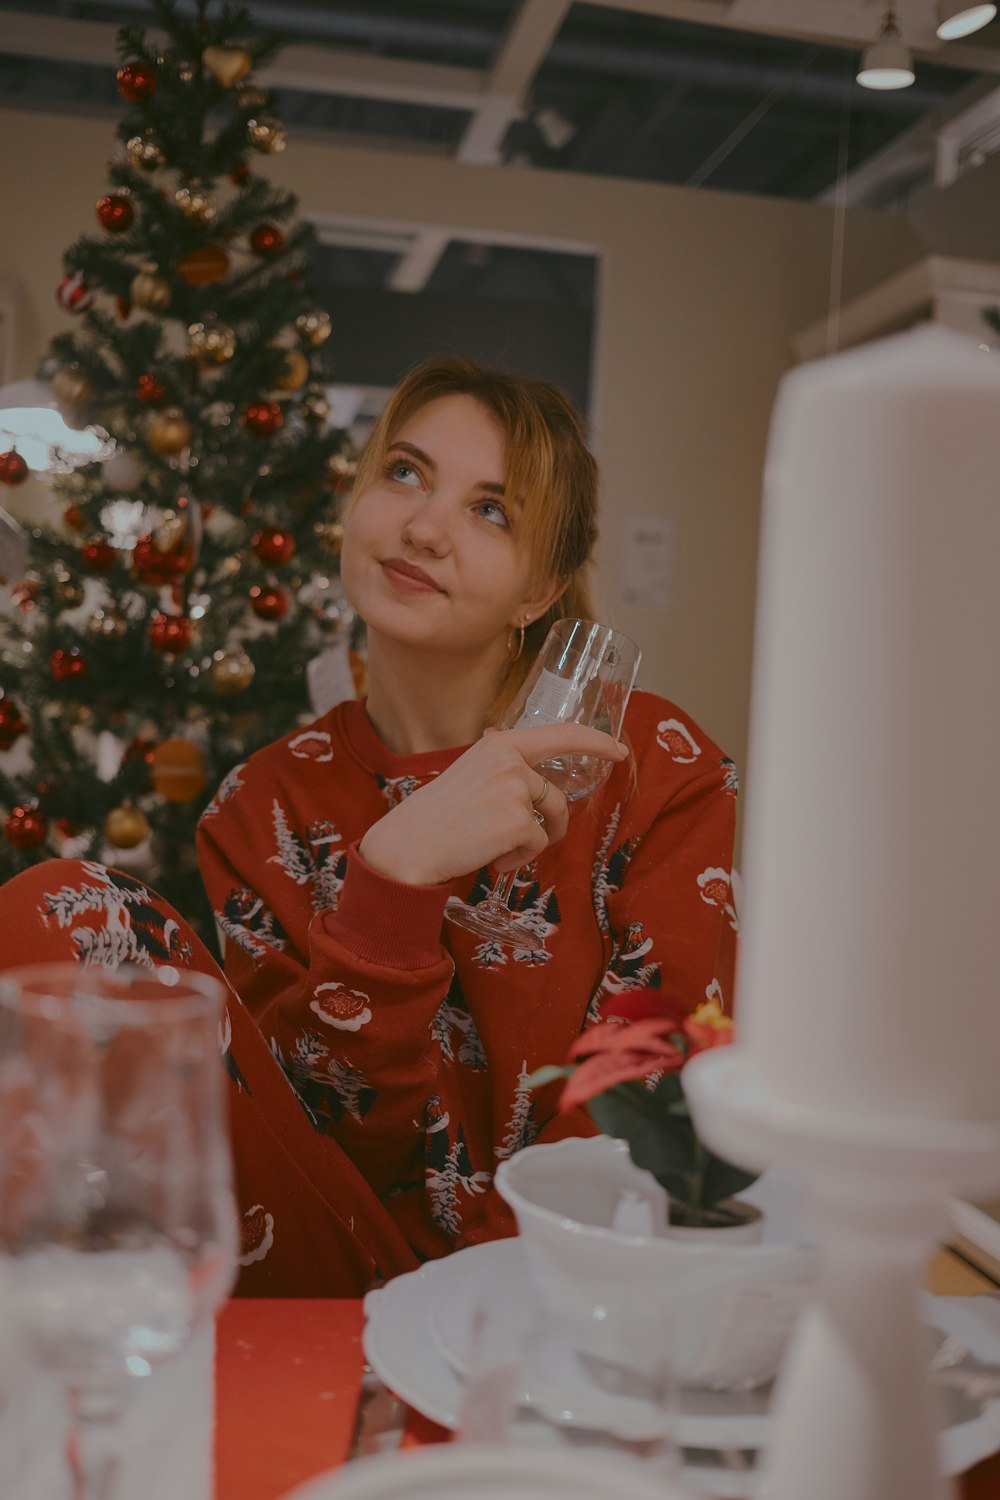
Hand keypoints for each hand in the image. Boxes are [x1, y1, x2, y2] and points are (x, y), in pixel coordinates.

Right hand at [358, 724, 627, 885]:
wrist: (408, 846)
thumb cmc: (436, 815)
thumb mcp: (468, 772)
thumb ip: (501, 765)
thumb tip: (522, 757)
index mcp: (499, 744)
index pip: (561, 734)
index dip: (595, 742)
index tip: (618, 750)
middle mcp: (510, 761)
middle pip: (555, 795)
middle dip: (553, 823)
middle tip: (535, 841)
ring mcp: (515, 790)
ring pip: (548, 821)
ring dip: (532, 842)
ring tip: (499, 850)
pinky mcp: (517, 822)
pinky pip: (537, 845)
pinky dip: (518, 858)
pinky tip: (491, 858)